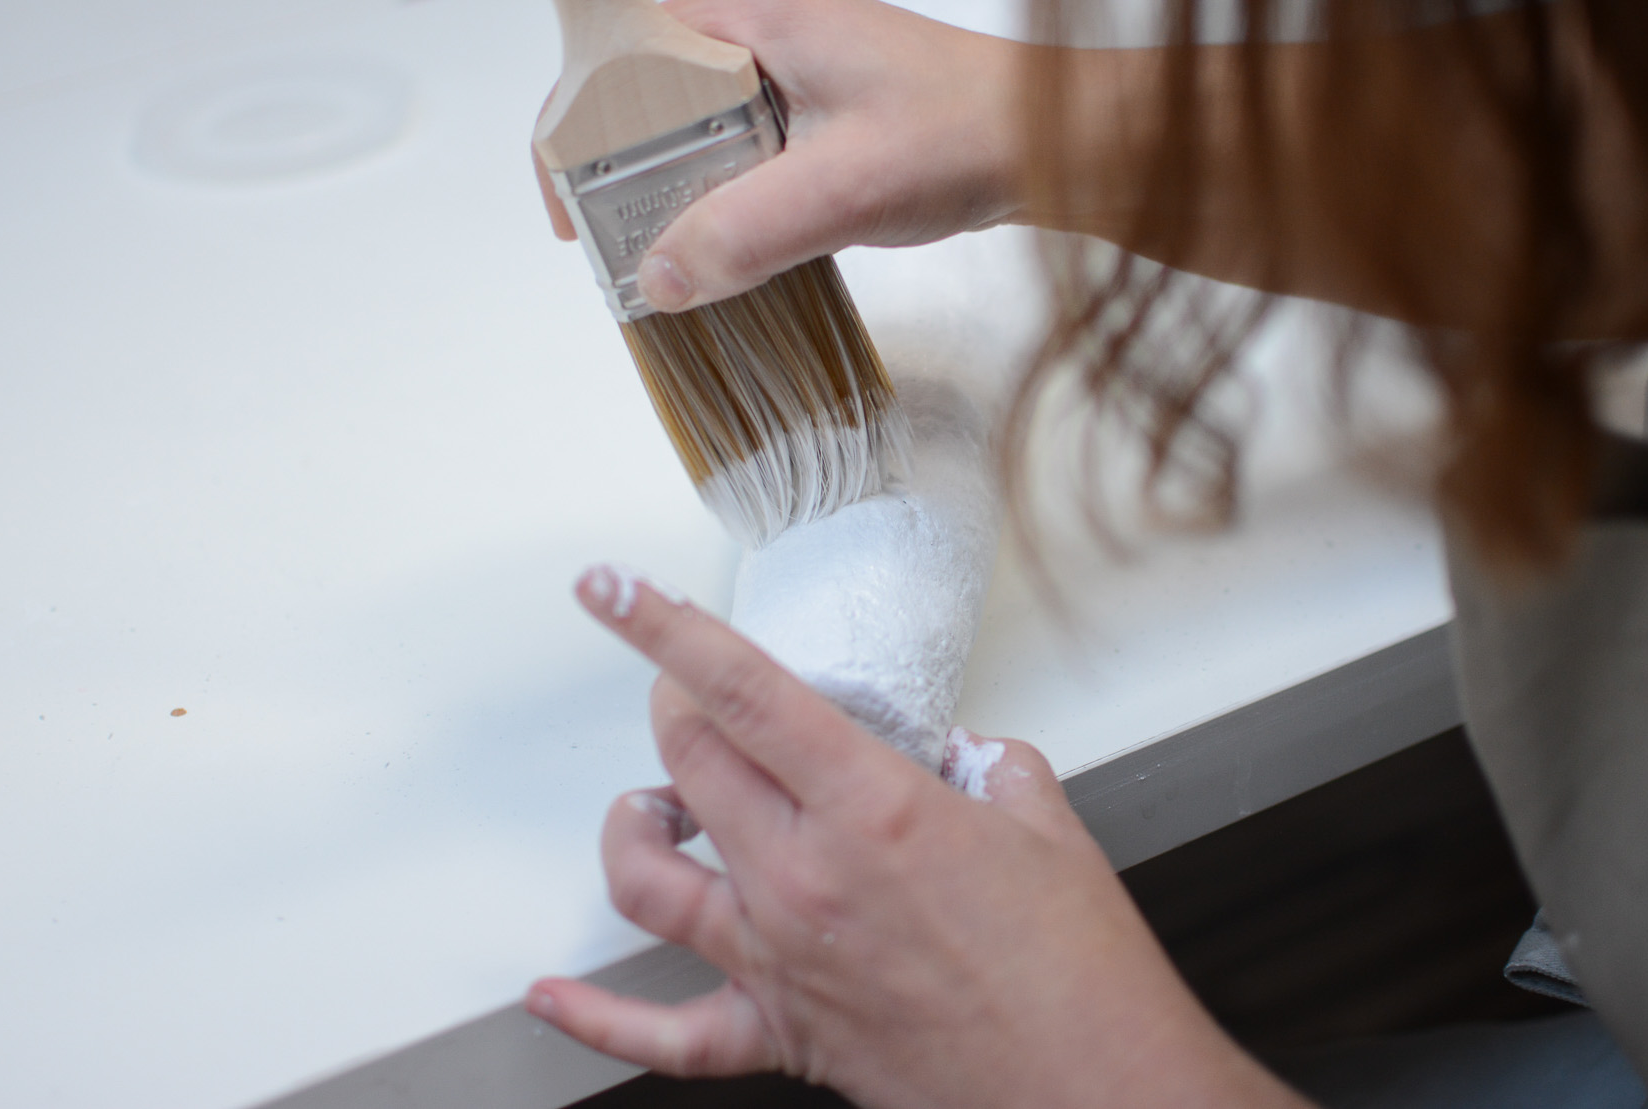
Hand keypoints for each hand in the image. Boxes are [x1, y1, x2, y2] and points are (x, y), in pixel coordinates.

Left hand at [530, 566, 1308, 1108]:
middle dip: (673, 708)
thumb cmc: (1079, 974)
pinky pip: (660, 1035)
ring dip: (633, 825)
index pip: (741, 693)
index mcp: (873, 807)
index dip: (664, 628)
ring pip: (647, 878)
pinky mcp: (779, 1032)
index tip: (613, 588)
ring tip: (652, 806)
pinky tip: (552, 994)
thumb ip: (989, 768)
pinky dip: (592, 1018)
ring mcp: (780, 957)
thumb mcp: (1044, 825)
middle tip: (691, 693)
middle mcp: (805, 877)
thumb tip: (963, 757)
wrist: (1094, 1092)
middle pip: (687, 762)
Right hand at [535, 0, 1025, 312]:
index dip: (579, 133)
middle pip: (641, 98)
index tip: (574, 217)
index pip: (617, 56)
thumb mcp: (842, 190)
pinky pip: (729, 148)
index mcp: (746, 10)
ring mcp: (781, 61)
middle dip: (625, 178)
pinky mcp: (806, 102)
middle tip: (628, 254)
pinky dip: (718, 197)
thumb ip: (743, 233)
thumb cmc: (966, 135)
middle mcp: (753, 23)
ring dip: (675, 194)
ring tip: (672, 262)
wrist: (1056, 139)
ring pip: (685, 131)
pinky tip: (726, 248)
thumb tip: (657, 280)